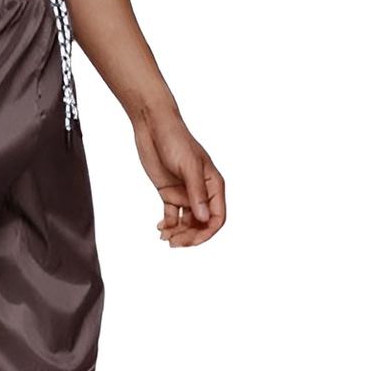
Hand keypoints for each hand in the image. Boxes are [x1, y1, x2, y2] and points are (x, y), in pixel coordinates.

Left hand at [133, 106, 226, 246]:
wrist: (154, 127)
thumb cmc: (175, 140)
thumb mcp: (188, 166)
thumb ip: (196, 192)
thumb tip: (203, 218)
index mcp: (213, 185)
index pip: (217, 217)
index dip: (206, 233)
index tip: (191, 241)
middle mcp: (201, 192)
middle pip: (201, 224)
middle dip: (190, 236)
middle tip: (173, 243)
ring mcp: (185, 193)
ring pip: (187, 222)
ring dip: (178, 233)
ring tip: (164, 236)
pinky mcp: (169, 192)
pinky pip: (172, 215)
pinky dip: (168, 225)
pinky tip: (160, 228)